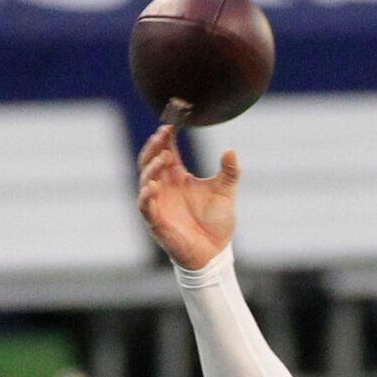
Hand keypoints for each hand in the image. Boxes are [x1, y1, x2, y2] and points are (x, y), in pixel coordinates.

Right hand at [136, 124, 237, 271]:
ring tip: (164, 157)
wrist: (214, 253)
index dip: (166, 137)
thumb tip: (231, 150)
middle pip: (150, 160)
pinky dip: (146, 195)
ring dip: (152, 167)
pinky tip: (153, 186)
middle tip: (164, 135)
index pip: (165, 150)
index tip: (173, 123)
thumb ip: (229, 172)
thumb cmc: (216, 223)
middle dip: (155, 146)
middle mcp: (164, 187)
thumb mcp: (225, 192)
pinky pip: (145, 206)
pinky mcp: (156, 222)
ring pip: (145, 179)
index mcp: (177, 177)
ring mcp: (158, 204)